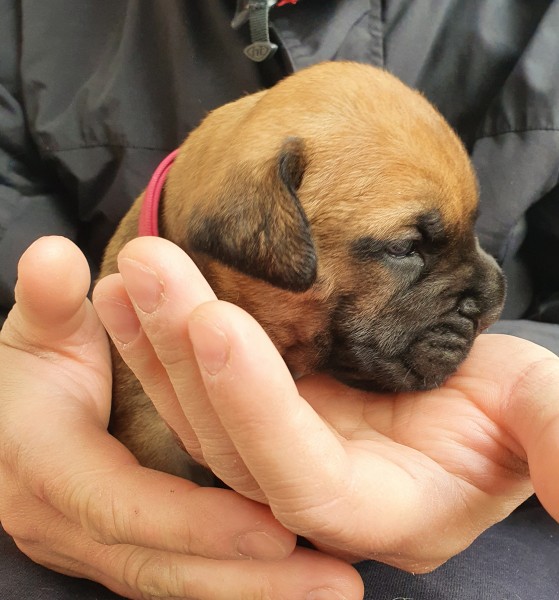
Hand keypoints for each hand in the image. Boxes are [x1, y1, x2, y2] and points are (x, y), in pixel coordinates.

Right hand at [0, 236, 362, 599]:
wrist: (11, 423)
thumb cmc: (34, 371)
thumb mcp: (40, 334)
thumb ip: (47, 303)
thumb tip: (54, 257)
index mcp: (47, 472)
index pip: (126, 508)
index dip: (198, 521)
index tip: (276, 529)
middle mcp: (69, 527)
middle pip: (165, 569)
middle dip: (249, 582)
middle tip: (338, 586)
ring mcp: (95, 547)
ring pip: (180, 586)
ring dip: (256, 592)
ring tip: (335, 590)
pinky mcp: (123, 550)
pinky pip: (183, 577)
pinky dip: (235, 581)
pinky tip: (292, 582)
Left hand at [94, 236, 558, 574]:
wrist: (474, 391)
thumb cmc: (515, 406)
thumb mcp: (543, 412)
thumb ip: (554, 439)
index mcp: (385, 510)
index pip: (302, 479)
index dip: (257, 408)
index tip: (216, 320)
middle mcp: (318, 495)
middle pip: (230, 442)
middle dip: (184, 353)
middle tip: (148, 266)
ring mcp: (283, 455)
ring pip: (200, 414)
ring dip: (158, 340)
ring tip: (129, 269)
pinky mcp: (266, 418)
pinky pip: (200, 386)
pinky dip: (163, 340)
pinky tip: (131, 292)